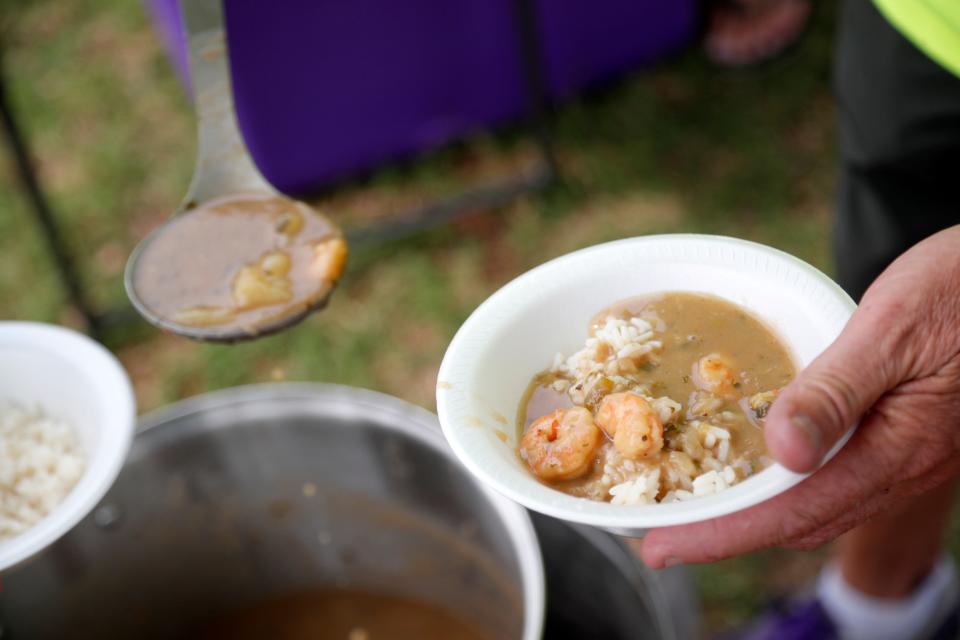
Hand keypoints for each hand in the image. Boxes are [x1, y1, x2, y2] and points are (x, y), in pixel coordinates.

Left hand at [639, 225, 959, 567]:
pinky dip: (784, 489)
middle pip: (799, 521)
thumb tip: (782, 451)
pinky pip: (834, 482)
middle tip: (662, 534)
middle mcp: (899, 466)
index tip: (663, 546)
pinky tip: (757, 471)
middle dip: (726, 533)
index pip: (793, 511)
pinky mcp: (899, 439)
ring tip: (697, 511)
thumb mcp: (891, 332)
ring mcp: (902, 457)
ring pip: (817, 507)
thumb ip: (836, 392)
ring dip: (754, 516)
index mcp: (896, 448)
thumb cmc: (952, 292)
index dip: (723, 533)